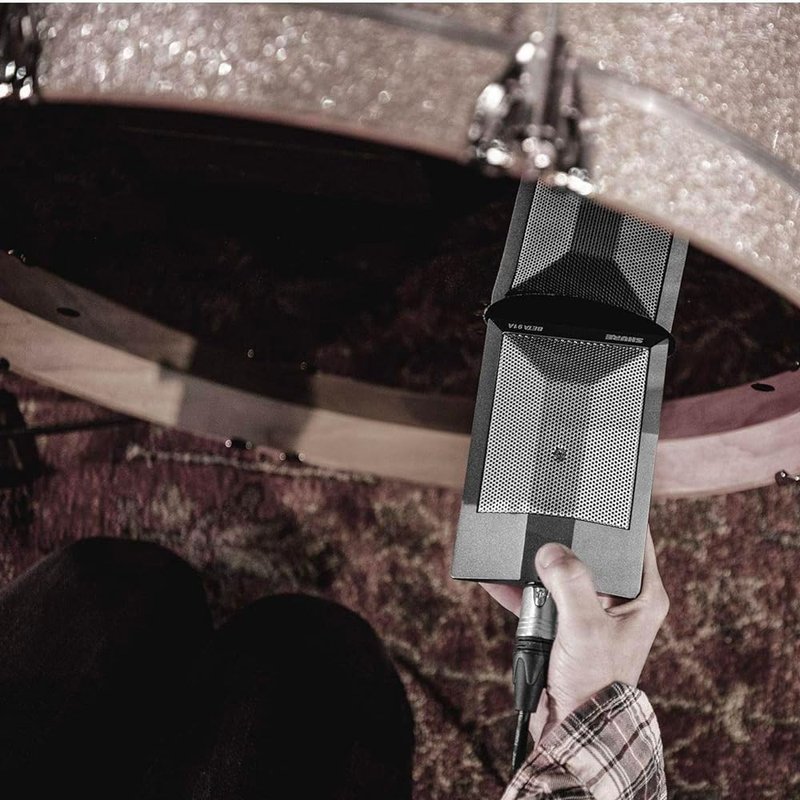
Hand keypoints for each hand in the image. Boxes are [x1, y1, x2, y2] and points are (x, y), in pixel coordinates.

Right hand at [481, 527, 668, 740]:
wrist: (571, 728)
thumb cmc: (595, 684)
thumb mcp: (585, 626)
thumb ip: (570, 582)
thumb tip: (550, 551)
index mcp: (641, 596)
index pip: (634, 542)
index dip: (617, 519)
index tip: (596, 497)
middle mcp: (616, 600)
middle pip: (588, 555)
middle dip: (563, 545)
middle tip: (546, 528)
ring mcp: (587, 612)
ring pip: (559, 574)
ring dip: (536, 570)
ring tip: (519, 560)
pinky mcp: (561, 624)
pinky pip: (537, 596)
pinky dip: (518, 589)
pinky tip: (497, 577)